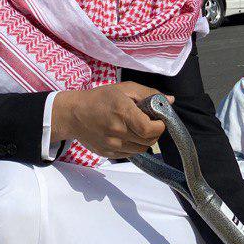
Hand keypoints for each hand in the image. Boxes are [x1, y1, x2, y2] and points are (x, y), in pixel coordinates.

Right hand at [50, 82, 172, 158]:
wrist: (72, 114)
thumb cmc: (100, 98)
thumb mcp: (125, 88)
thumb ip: (149, 94)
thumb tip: (170, 100)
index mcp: (123, 112)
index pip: (149, 129)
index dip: (159, 126)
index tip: (159, 120)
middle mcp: (117, 131)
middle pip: (148, 141)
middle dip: (155, 133)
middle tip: (150, 123)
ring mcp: (111, 145)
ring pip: (141, 149)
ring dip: (145, 140)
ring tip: (139, 128)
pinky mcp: (107, 153)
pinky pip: (130, 154)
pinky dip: (134, 146)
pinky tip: (129, 135)